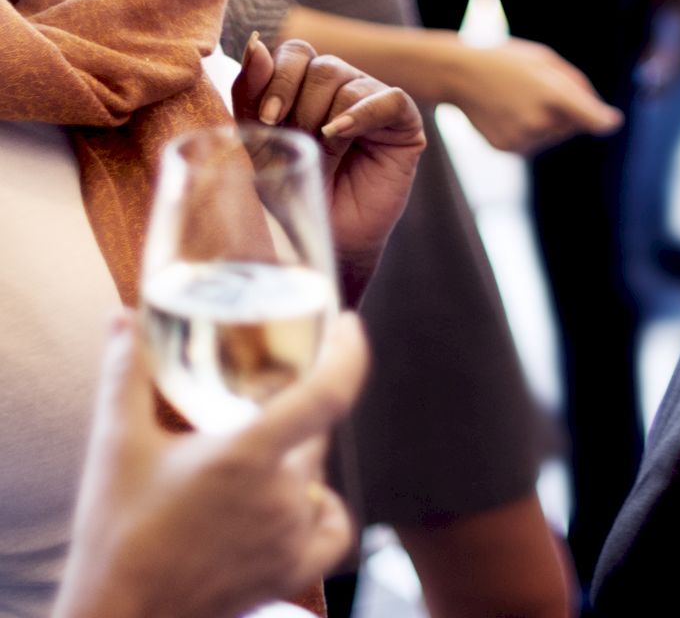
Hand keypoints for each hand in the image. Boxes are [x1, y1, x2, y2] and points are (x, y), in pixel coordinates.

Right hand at [53, 310, 366, 617]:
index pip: (330, 393)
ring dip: (296, 461)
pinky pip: (332, 533)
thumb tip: (122, 317)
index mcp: (247, 455)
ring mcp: (288, 539)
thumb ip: (125, 375)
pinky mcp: (287, 576)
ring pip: (316, 478)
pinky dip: (323, 513)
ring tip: (254, 457)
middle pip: (314, 433)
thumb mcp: (115, 447)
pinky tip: (301, 503)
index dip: (350, 352)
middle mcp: (280, 496)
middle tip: (258, 401)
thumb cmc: (115, 537)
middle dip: (292, 412)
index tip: (347, 324)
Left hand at [234, 36, 425, 302]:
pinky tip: (340, 134)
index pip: (296, 51)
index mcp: (307, 84)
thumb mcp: (259, 140)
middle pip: (321, 65)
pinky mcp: (403, 123)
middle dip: (300, 105)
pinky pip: (388, 99)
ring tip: (324, 152)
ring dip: (325, 120)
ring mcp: (374, 100)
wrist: (323, 236)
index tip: (268, 119)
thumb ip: (253, 92)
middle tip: (296, 139)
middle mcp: (343, 85)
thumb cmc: (291, 188)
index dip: (278, 77)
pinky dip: (361, 114)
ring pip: (348, 81)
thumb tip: (255, 42)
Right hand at [444, 35, 622, 155]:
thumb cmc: (508, 60)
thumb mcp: (544, 58)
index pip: (590, 117)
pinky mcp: (508, 148)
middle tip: (538, 87)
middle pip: (573, 125)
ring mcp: (522, 138)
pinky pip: (533, 143)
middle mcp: (539, 121)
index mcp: (552, 93)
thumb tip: (595, 112)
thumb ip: (575, 83)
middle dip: (566, 110)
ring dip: (547, 121)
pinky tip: (509, 112)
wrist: (460, 74)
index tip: (612, 121)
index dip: (603, 120)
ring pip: (553, 136)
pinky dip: (528, 130)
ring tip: (520, 98)